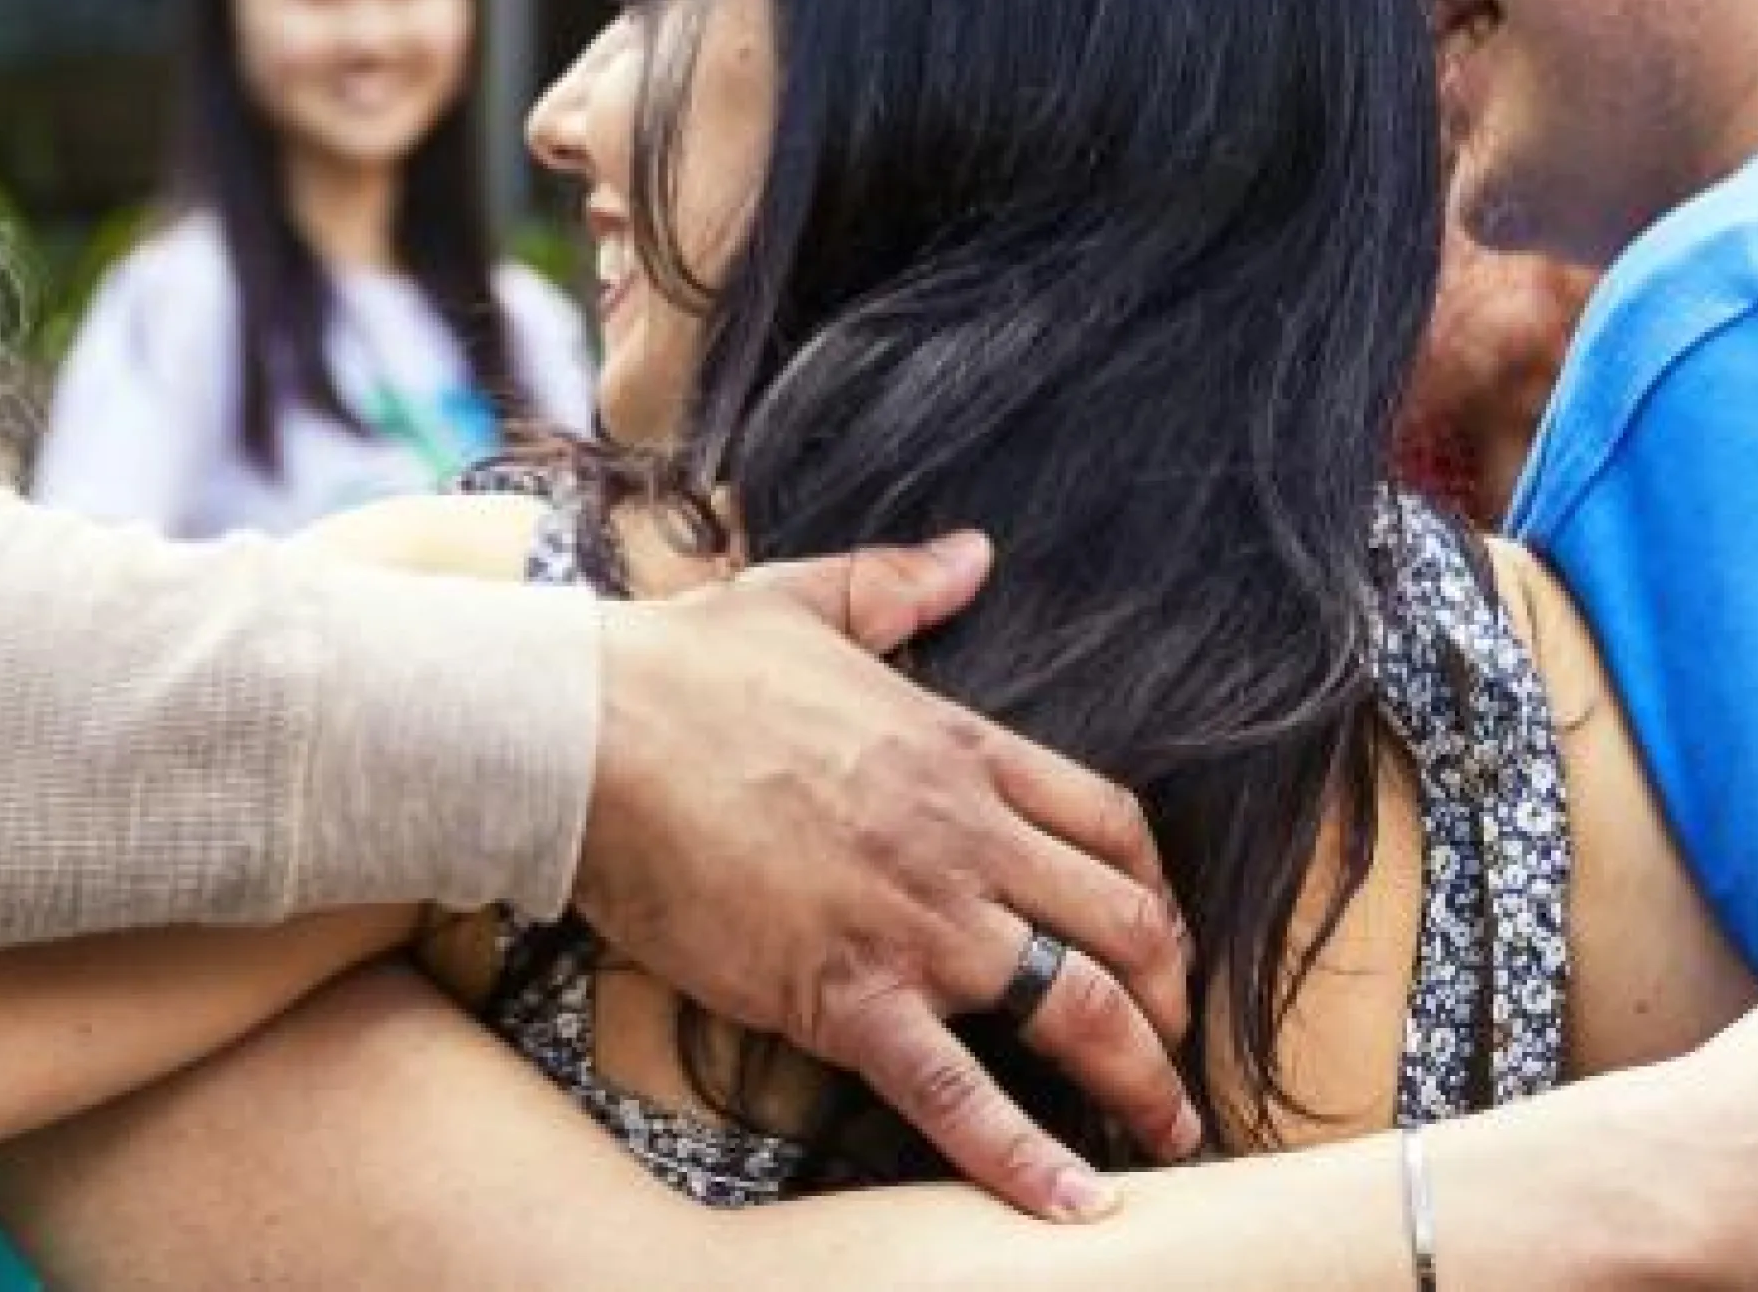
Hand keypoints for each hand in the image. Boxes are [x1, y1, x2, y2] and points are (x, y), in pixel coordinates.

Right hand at [576, 534, 1196, 1222]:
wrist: (585, 734)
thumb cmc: (677, 669)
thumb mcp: (801, 598)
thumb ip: (897, 583)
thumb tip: (970, 553)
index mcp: (959, 751)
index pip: (1110, 825)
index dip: (1152, 889)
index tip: (1154, 931)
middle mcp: (962, 840)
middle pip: (1123, 924)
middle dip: (1168, 994)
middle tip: (1172, 1044)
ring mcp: (914, 921)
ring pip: (1074, 1009)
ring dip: (1138, 1077)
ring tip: (1164, 1131)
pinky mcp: (846, 995)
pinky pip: (957, 1093)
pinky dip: (1022, 1156)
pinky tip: (1071, 1203)